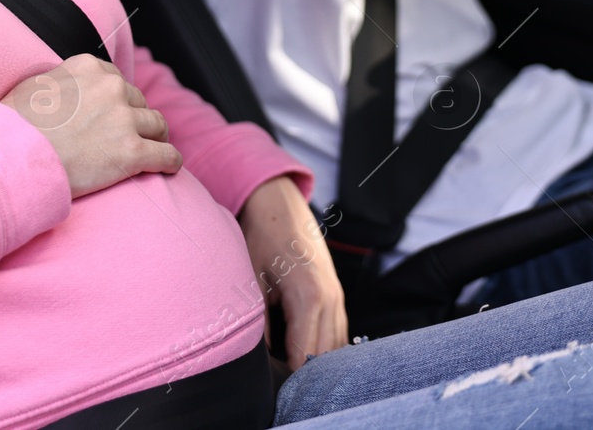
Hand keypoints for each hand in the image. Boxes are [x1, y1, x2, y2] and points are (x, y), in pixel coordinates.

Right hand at [1, 54, 181, 197]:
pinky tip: (170, 168)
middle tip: (126, 137)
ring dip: (155, 137)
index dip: (117, 101)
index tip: (114, 115)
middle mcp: (111, 87)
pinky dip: (171, 161)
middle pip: (138, 102)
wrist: (12, 158)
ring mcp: (123, 119)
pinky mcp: (132, 152)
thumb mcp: (33, 86)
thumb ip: (60, 81)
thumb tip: (63, 87)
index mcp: (89, 67)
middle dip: (134, 118)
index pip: (117, 80)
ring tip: (153, 150)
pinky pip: (166, 155)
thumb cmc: (13, 127)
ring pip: (157, 125)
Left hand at [238, 176, 346, 370]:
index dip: (290, 377)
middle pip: (325, 356)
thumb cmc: (261, 238)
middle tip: (283, 387)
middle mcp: (331, 299)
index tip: (275, 388)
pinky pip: (339, 331)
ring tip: (295, 375)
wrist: (278, 204)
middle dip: (305, 375)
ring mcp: (338, 295)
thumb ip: (261, 325)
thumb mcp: (252, 281)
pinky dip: (326, 347)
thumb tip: (263, 361)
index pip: (305, 355)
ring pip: (337, 346)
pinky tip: (308, 355)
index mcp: (308, 297)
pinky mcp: (338, 293)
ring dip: (318, 363)